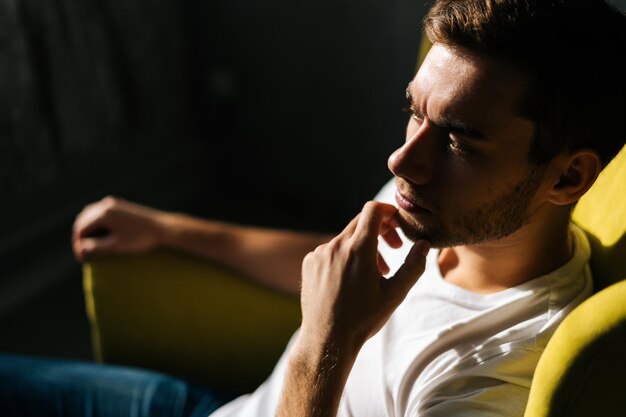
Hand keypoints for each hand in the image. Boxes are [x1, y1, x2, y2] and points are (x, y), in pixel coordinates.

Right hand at [72, 196, 165, 260]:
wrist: (163, 229)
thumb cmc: (141, 239)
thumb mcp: (117, 246)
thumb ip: (96, 247)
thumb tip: (81, 248)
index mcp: (104, 213)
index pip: (81, 228)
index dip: (78, 244)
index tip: (82, 259)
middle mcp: (107, 204)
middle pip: (83, 219)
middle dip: (80, 236)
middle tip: (83, 254)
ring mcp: (114, 203)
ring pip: (91, 214)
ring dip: (87, 229)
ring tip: (90, 246)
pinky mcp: (121, 205)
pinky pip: (101, 213)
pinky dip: (96, 223)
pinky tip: (101, 236)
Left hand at [298, 201, 429, 351]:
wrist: (327, 339)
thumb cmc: (363, 319)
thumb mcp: (395, 294)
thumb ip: (413, 265)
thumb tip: (423, 244)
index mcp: (358, 249)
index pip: (373, 210)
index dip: (388, 211)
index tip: (398, 224)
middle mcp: (336, 246)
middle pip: (361, 222)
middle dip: (381, 230)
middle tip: (395, 248)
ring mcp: (319, 253)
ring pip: (346, 237)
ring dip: (363, 246)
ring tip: (375, 272)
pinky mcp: (309, 262)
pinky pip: (331, 250)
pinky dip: (345, 256)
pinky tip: (351, 280)